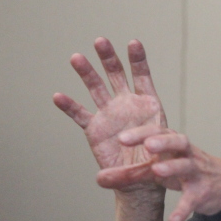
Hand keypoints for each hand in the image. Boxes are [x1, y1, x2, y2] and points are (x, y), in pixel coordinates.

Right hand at [53, 37, 168, 193]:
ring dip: (87, 73)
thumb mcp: (161, 145)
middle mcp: (126, 103)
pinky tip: (58, 96)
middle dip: (108, 58)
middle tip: (100, 41)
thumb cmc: (157, 160)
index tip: (133, 42)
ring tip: (77, 57)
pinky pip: (80, 114)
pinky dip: (69, 106)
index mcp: (147, 102)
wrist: (141, 179)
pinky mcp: (95, 129)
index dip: (138, 59)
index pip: (142, 75)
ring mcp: (109, 114)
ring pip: (96, 88)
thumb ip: (151, 138)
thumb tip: (137, 140)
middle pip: (116, 75)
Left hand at [105, 125, 220, 220]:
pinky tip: (173, 220)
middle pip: (178, 141)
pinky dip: (183, 210)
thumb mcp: (161, 167)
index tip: (122, 138)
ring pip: (187, 165)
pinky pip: (193, 200)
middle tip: (148, 145)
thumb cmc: (188, 170)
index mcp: (174, 145)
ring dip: (173, 167)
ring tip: (157, 171)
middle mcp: (186, 154)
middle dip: (163, 142)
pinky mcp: (203, 192)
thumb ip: (131, 173)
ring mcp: (196, 171)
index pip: (158, 132)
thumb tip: (99, 177)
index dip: (141, 133)